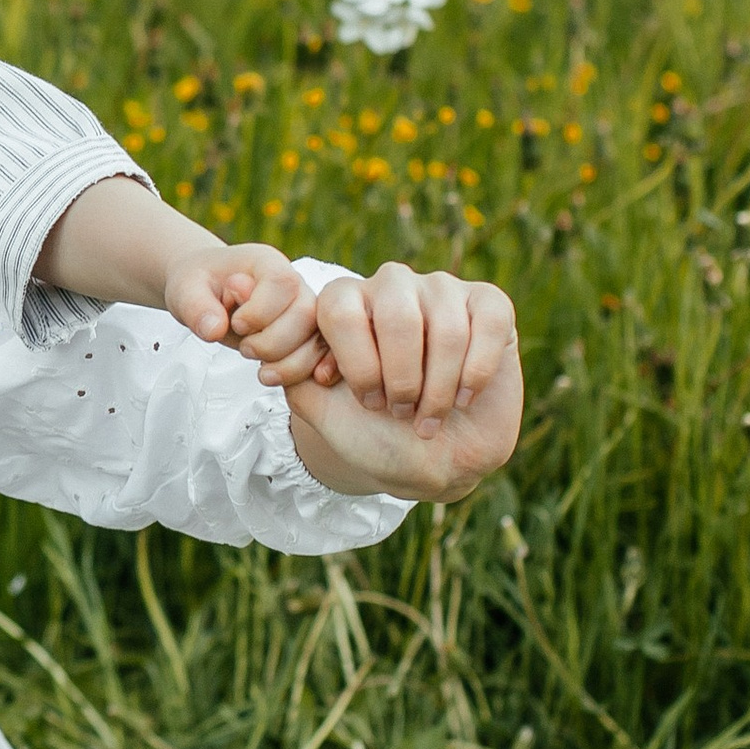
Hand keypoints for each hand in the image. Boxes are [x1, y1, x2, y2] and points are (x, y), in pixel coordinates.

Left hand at [164, 236, 314, 365]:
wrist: (205, 292)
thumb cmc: (198, 285)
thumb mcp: (185, 290)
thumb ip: (196, 307)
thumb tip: (214, 330)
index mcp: (267, 263)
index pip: (282, 283)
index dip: (261, 311)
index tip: (235, 324)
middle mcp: (294, 284)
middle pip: (308, 314)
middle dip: (275, 342)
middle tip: (245, 349)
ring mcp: (304, 310)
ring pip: (319, 339)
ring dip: (292, 365)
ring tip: (262, 372)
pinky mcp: (306, 336)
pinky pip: (321, 357)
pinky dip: (307, 374)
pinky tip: (284, 379)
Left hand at [282, 269, 522, 503]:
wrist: (431, 462)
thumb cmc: (372, 434)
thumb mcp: (321, 409)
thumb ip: (291, 374)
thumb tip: (260, 347)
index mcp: (344, 302)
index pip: (339, 307)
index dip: (356, 363)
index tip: (366, 403)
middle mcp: (391, 286)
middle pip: (395, 314)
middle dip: (400, 378)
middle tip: (400, 413)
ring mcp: (442, 291)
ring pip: (445, 327)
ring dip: (438, 387)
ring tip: (430, 417)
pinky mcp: (489, 306)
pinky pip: (486, 323)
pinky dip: (475, 372)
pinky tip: (465, 398)